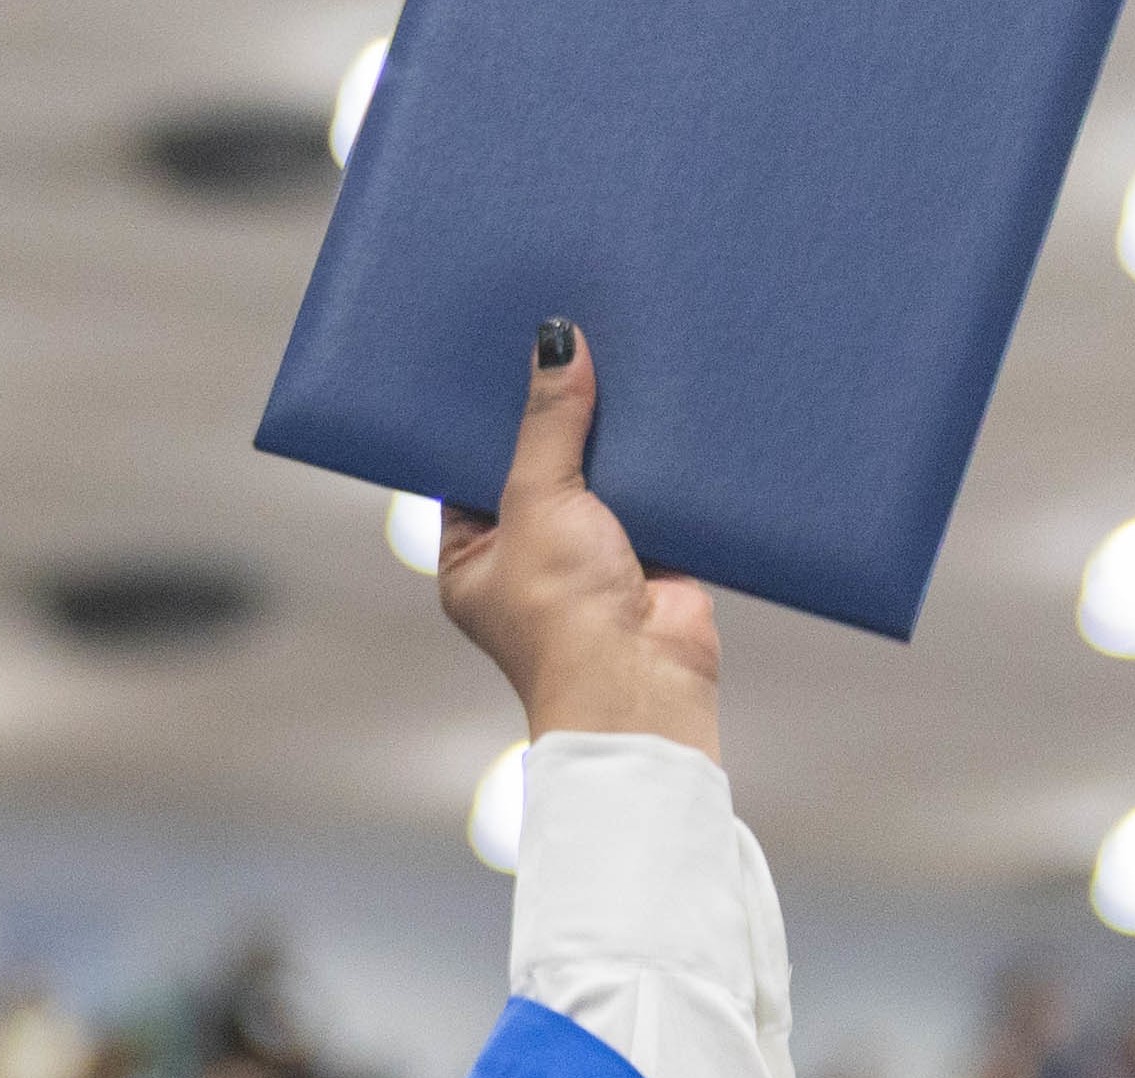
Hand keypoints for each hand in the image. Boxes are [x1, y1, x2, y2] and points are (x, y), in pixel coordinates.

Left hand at [435, 320, 722, 761]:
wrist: (644, 681)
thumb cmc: (564, 617)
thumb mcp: (537, 501)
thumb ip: (547, 423)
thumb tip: (555, 343)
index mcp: (471, 556)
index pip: (470, 469)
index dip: (485, 416)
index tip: (497, 353)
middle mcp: (527, 557)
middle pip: (539, 464)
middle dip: (555, 416)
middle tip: (563, 340)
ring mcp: (591, 556)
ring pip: (599, 474)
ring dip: (611, 432)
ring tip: (615, 353)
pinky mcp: (650, 552)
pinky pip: (652, 489)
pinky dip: (660, 457)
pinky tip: (665, 400)